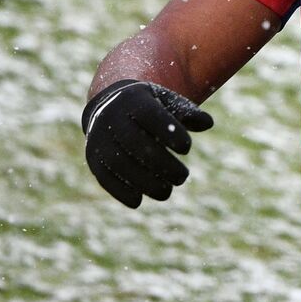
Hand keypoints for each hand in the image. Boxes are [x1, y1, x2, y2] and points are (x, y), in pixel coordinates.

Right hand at [82, 79, 213, 207]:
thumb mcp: (169, 102)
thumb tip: (207, 124)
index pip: (151, 116)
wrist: (111, 104)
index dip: (169, 132)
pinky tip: (138, 201)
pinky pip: (104, 175)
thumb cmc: (151, 106)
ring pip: (119, 162)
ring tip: (166, 192)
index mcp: (134, 100)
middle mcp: (112, 117)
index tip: (187, 149)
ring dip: (143, 181)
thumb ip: (189, 113)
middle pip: (135, 143)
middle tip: (183, 178)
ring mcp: (99, 138)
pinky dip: (120, 190)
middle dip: (160, 163)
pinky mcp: (92, 156)